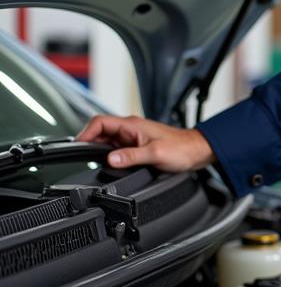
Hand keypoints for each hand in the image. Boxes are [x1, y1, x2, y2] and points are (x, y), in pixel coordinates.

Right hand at [77, 115, 214, 171]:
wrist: (197, 151)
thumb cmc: (182, 149)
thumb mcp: (155, 154)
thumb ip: (132, 156)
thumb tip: (110, 159)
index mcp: (132, 125)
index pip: (100, 122)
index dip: (85, 133)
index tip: (77, 146)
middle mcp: (131, 129)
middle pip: (100, 131)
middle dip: (89, 143)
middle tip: (83, 159)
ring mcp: (133, 137)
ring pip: (107, 140)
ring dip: (99, 150)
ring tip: (94, 163)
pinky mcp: (137, 146)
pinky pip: (117, 148)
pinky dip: (110, 155)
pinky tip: (110, 165)